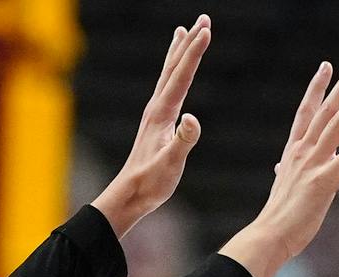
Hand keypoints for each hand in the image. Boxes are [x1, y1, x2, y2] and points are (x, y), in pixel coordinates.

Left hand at [91, 16, 211, 238]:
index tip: (207, 30)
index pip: (182, 76)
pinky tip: (177, 73)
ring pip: (170, 74)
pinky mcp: (158, 121)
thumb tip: (193, 119)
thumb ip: (183, 141)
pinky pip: (169, 87)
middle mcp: (157, 107)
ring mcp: (156, 113)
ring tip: (185, 31)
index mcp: (162, 113)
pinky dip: (174, 72)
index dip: (195, 52)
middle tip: (204, 19)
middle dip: (190, 42)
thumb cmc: (151, 183)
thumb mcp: (170, 164)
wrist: (130, 194)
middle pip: (175, 67)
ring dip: (179, 52)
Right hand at [219, 60, 338, 276]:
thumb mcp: (283, 188)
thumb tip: (281, 166)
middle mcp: (303, 152)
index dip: (317, 88)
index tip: (327, 67)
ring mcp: (314, 164)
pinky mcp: (325, 181)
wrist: (269, 235)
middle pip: (326, 110)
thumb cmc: (278, 217)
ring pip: (337, 124)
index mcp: (294, 152)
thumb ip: (286, 172)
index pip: (306, 112)